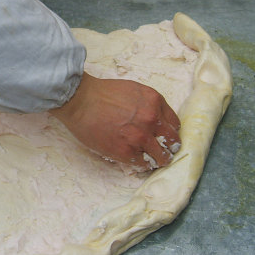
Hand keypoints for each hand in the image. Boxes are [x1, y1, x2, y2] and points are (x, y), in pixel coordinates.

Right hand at [50, 73, 180, 169]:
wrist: (80, 100)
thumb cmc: (101, 93)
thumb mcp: (134, 90)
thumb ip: (149, 104)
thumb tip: (156, 119)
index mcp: (155, 102)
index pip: (174, 124)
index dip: (170, 132)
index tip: (165, 137)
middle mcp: (152, 120)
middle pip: (172, 141)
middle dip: (168, 147)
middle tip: (163, 151)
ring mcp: (140, 137)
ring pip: (161, 156)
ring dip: (158, 159)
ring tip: (152, 160)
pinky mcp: (126, 152)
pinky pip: (143, 164)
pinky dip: (143, 164)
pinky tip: (138, 161)